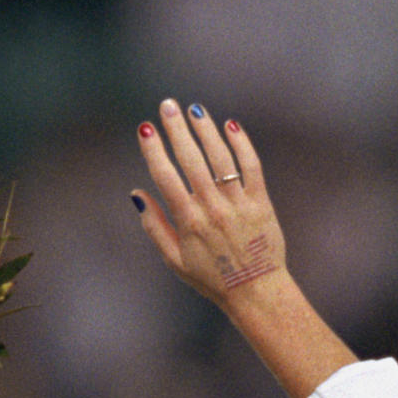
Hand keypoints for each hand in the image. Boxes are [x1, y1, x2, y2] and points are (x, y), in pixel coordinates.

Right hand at [132, 100, 352, 397]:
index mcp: (188, 222)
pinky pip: (252, 167)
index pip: (166, 177)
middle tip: (168, 105)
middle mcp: (212, 209)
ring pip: (221, 159)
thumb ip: (154, 226)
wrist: (257, 292)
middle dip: (177, 130)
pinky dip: (242, 144)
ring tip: (195, 110)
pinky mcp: (261, 203)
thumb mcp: (175, 260)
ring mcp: (238, 204)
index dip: (153, 150)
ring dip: (206, 131)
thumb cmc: (213, 279)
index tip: (145, 129)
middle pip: (191, 160)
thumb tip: (136, 194)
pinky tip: (230, 126)